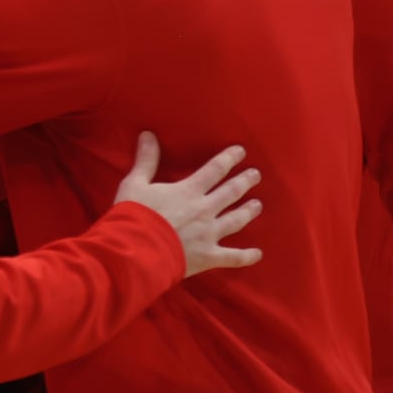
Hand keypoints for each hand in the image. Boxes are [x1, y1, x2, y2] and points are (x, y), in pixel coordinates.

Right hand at [114, 132, 262, 276]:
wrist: (139, 250)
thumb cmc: (135, 215)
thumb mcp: (135, 183)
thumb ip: (146, 160)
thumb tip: (148, 134)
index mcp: (189, 191)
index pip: (214, 170)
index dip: (229, 159)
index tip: (241, 151)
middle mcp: (204, 210)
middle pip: (230, 193)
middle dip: (244, 182)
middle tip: (255, 175)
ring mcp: (209, 234)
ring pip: (236, 220)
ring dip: (248, 211)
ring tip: (257, 205)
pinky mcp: (208, 256)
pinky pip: (233, 257)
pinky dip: (246, 256)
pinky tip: (257, 254)